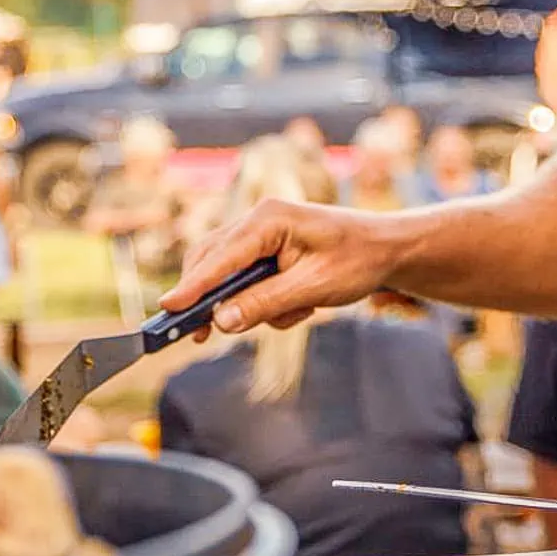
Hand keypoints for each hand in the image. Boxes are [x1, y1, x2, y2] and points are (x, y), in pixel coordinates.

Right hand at [157, 197, 405, 336]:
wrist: (388, 250)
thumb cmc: (357, 260)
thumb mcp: (313, 287)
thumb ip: (265, 303)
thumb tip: (221, 321)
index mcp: (269, 219)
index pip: (220, 256)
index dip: (192, 286)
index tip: (168, 309)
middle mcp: (259, 220)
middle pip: (212, 262)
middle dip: (211, 301)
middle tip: (200, 336)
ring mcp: (262, 234)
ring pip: (229, 276)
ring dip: (252, 305)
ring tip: (299, 311)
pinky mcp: (268, 250)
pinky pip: (249, 282)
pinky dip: (267, 302)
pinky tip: (302, 305)